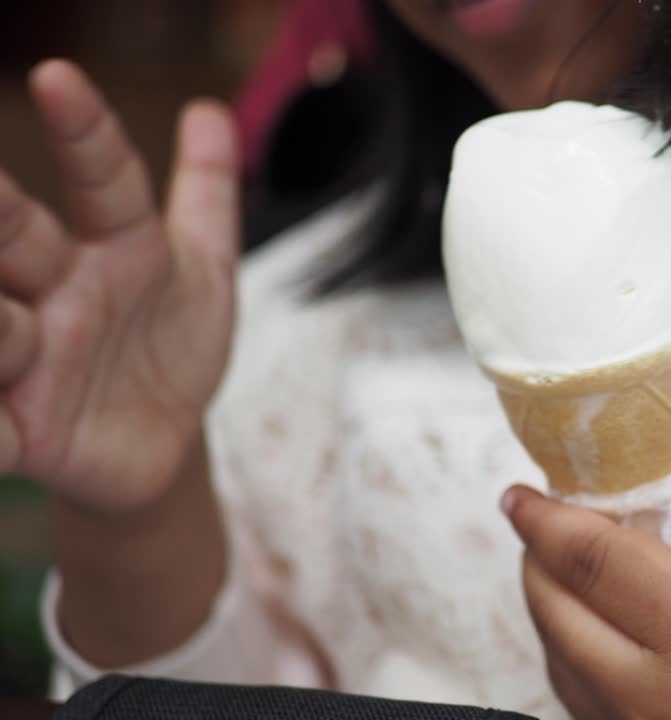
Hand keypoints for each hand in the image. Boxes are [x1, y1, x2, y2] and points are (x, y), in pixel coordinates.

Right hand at [0, 60, 238, 513]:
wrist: (163, 441)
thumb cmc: (168, 344)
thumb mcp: (204, 273)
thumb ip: (205, 197)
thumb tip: (209, 111)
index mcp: (113, 249)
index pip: (103, 181)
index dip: (86, 133)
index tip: (59, 78)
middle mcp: (56, 293)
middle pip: (18, 240)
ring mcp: (32, 359)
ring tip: (5, 319)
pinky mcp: (17, 431)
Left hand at [502, 481, 670, 719]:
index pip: (589, 559)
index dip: (546, 517)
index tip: (522, 494)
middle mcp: (650, 697)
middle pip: (555, 611)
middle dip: (540, 558)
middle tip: (554, 522)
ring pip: (560, 662)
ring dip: (556, 609)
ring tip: (582, 571)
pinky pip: (584, 705)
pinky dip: (579, 659)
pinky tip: (610, 636)